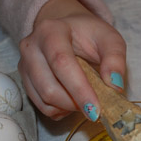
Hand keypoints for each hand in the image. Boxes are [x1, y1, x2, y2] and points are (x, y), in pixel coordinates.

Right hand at [18, 0, 125, 119]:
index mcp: (50, 31)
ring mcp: (24, 65)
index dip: (79, 89)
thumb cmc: (89, 34)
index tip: (95, 109)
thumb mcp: (110, 38)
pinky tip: (73, 100)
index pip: (61, 63)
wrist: (68, 29)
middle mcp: (31, 48)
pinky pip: (41, 106)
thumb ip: (115, 58)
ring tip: (85, 99)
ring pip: (44, 100)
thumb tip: (114, 85)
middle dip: (75, 103)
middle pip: (49, 88)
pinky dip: (60, 110)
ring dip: (69, 108)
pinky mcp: (25, 81)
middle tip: (96, 105)